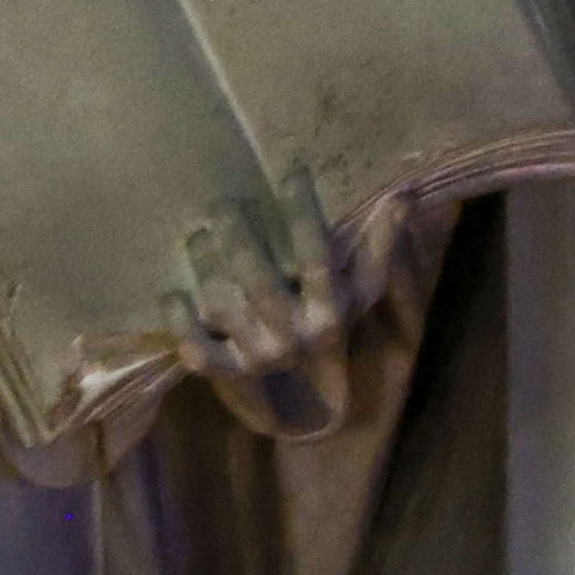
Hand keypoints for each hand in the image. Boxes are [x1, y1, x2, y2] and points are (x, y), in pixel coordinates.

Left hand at [173, 171, 364, 424]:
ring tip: (198, 236)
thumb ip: (378, 246)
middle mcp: (293, 336)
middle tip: (222, 205)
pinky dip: (181, 324)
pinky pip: (197, 352)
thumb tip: (401, 197)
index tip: (293, 175)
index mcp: (329, 312)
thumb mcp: (358, 291)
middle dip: (238, 239)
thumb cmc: (331, 323)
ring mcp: (257, 356)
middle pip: (260, 284)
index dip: (304, 217)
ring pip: (223, 308)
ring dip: (206, 268)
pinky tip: (172, 293)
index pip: (317, 260)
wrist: (310, 400)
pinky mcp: (226, 370)